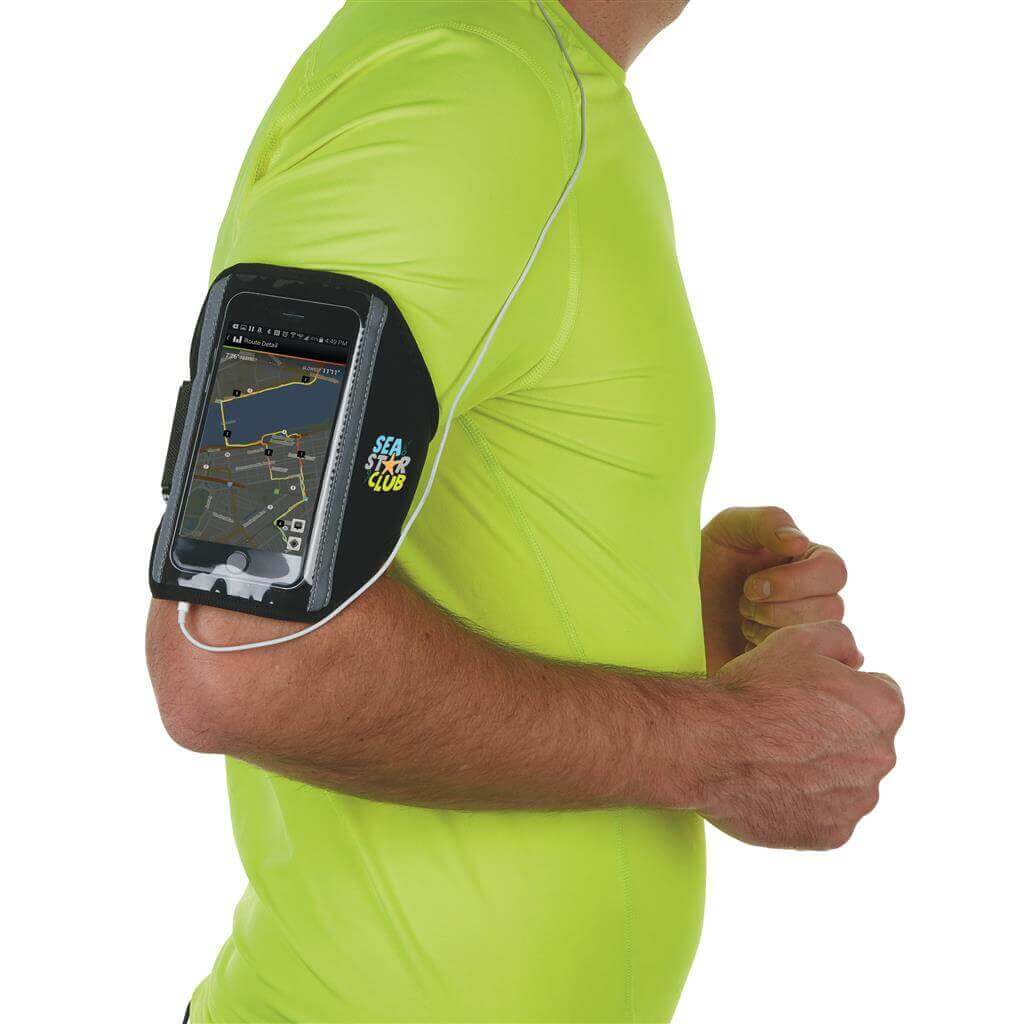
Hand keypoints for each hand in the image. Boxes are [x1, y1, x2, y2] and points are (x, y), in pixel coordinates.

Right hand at [695, 621, 902, 849]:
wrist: (709, 747)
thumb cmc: (753, 691)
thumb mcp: (797, 639)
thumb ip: (841, 639)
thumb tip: (857, 662)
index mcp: (883, 708)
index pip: (877, 695)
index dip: (839, 691)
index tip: (806, 696)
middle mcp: (882, 758)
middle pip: (863, 741)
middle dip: (835, 733)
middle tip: (787, 726)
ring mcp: (858, 802)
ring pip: (846, 781)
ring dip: (822, 771)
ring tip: (775, 759)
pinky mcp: (832, 835)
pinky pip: (826, 815)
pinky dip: (805, 803)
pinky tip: (773, 785)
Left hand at [700, 506, 848, 673]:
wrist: (677, 608)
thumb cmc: (704, 561)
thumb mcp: (729, 529)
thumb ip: (766, 521)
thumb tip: (801, 542)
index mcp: (808, 560)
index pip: (834, 570)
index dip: (795, 582)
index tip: (751, 586)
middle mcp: (816, 596)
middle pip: (832, 608)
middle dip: (778, 609)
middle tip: (742, 605)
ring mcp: (808, 630)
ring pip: (817, 638)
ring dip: (770, 631)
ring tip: (742, 622)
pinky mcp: (794, 661)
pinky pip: (806, 666)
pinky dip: (770, 657)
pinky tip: (746, 647)